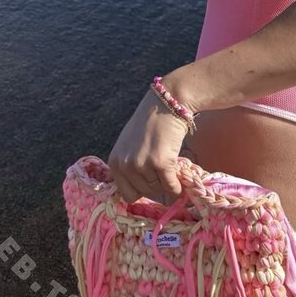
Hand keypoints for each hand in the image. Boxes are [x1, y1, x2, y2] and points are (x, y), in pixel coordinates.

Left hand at [108, 86, 193, 205]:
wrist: (166, 102)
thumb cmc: (151, 122)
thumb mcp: (130, 144)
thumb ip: (130, 165)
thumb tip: (141, 190)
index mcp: (115, 161)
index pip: (126, 194)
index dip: (141, 190)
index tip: (151, 183)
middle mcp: (125, 165)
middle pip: (144, 192)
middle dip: (156, 185)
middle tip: (165, 173)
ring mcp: (142, 164)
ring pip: (158, 189)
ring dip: (167, 182)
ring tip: (171, 168)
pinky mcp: (160, 162)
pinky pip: (170, 186)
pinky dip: (177, 187)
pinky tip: (180, 181)